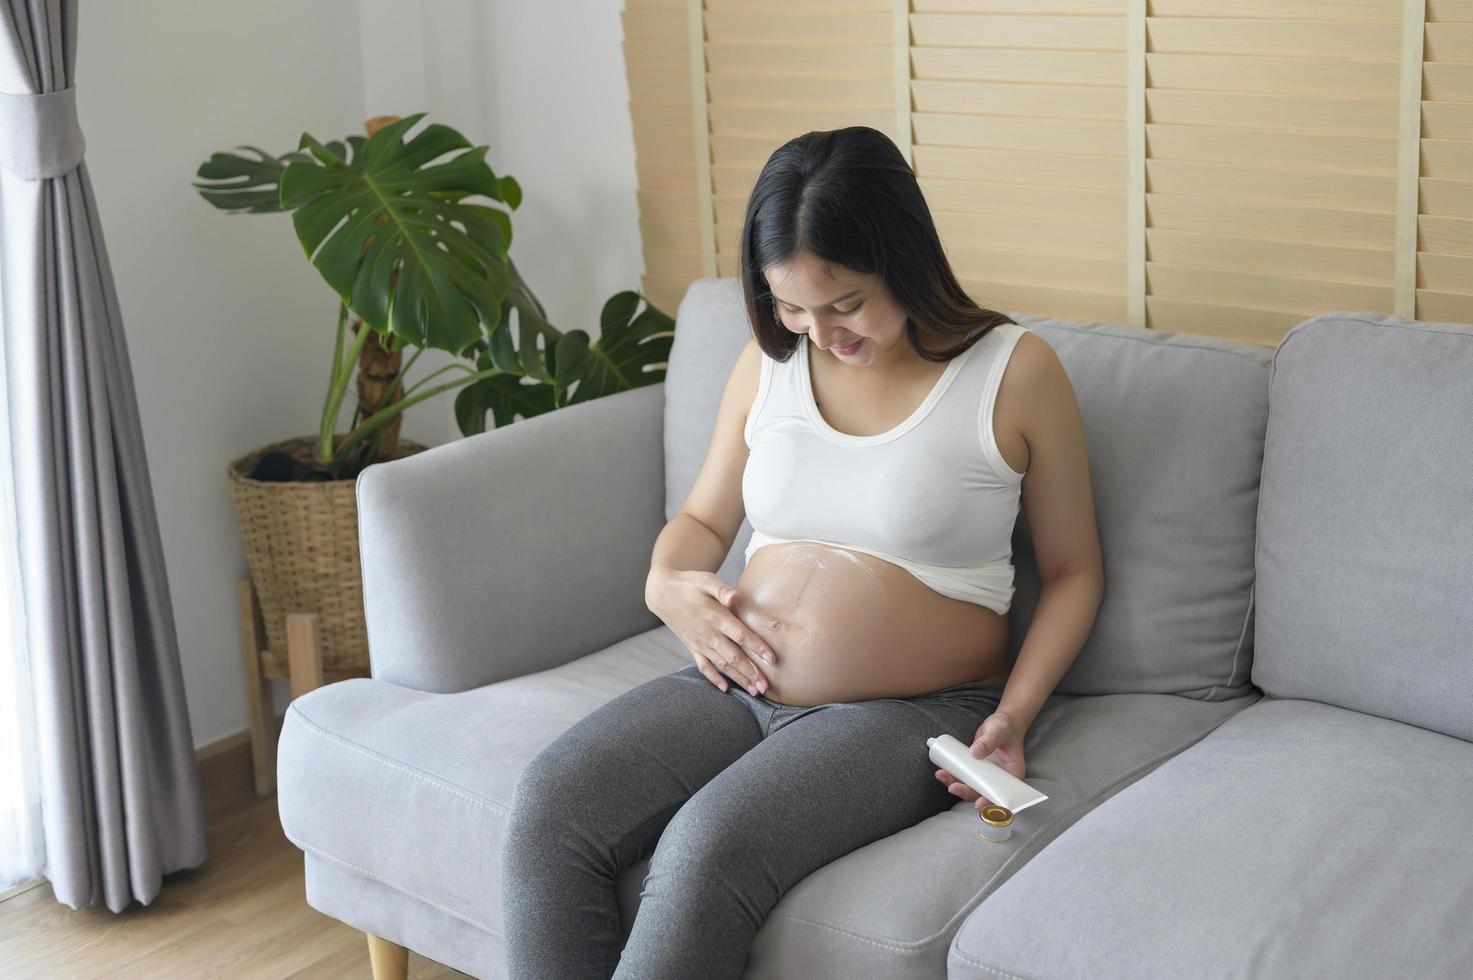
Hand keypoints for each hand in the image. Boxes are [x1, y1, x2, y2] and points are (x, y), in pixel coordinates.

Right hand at [646, 568, 776, 695]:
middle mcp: (708, 634)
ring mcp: (700, 643)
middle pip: (734, 656)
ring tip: (754, 691)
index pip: (740, 636)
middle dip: (751, 672)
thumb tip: (735, 596)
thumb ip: (722, 589)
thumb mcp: (705, 580)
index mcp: (715, 617)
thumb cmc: (688, 584)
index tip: (772, 660)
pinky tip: (725, 689)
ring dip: (739, 679)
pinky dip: (714, 678)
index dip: (757, 647)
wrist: (662, 593)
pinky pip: (704, 666)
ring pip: (722, 665)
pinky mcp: (692, 647)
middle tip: (766, 687)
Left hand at [934, 709, 1026, 812]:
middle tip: (952, 787)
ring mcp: (986, 775)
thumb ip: (989, 740)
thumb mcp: (999, 730)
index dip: (990, 801)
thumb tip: (975, 753)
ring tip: (942, 775)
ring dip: (955, 784)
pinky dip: (953, 776)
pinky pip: (964, 776)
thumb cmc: (1006, 726)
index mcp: (1012, 774)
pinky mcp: (976, 769)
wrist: (1000, 722)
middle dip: (966, 792)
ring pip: (970, 786)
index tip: (978, 803)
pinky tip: (943, 771)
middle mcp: (999, 779)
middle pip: (982, 792)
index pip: (1002, 794)